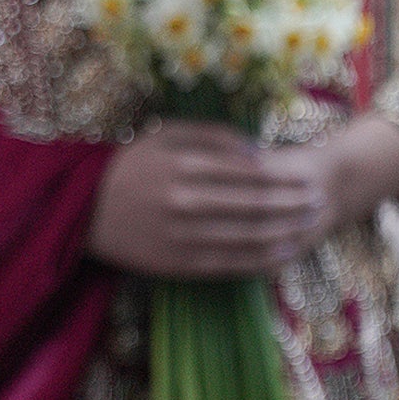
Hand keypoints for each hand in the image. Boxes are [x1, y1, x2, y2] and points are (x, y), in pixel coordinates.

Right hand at [85, 116, 398, 277]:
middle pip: (254, 206)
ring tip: (307, 229)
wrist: (80, 211)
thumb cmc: (126, 168)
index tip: (308, 181)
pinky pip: (227, 264)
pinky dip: (258, 261)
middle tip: (317, 204)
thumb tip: (256, 150)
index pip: (249, 175)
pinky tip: (279, 255)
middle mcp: (184, 201)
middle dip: (292, 206)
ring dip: (283, 233)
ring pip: (246, 237)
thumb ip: (210, 136)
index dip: (285, 180)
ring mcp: (180, 236)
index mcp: (183, 166)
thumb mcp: (161, 136)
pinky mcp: (175, 264)